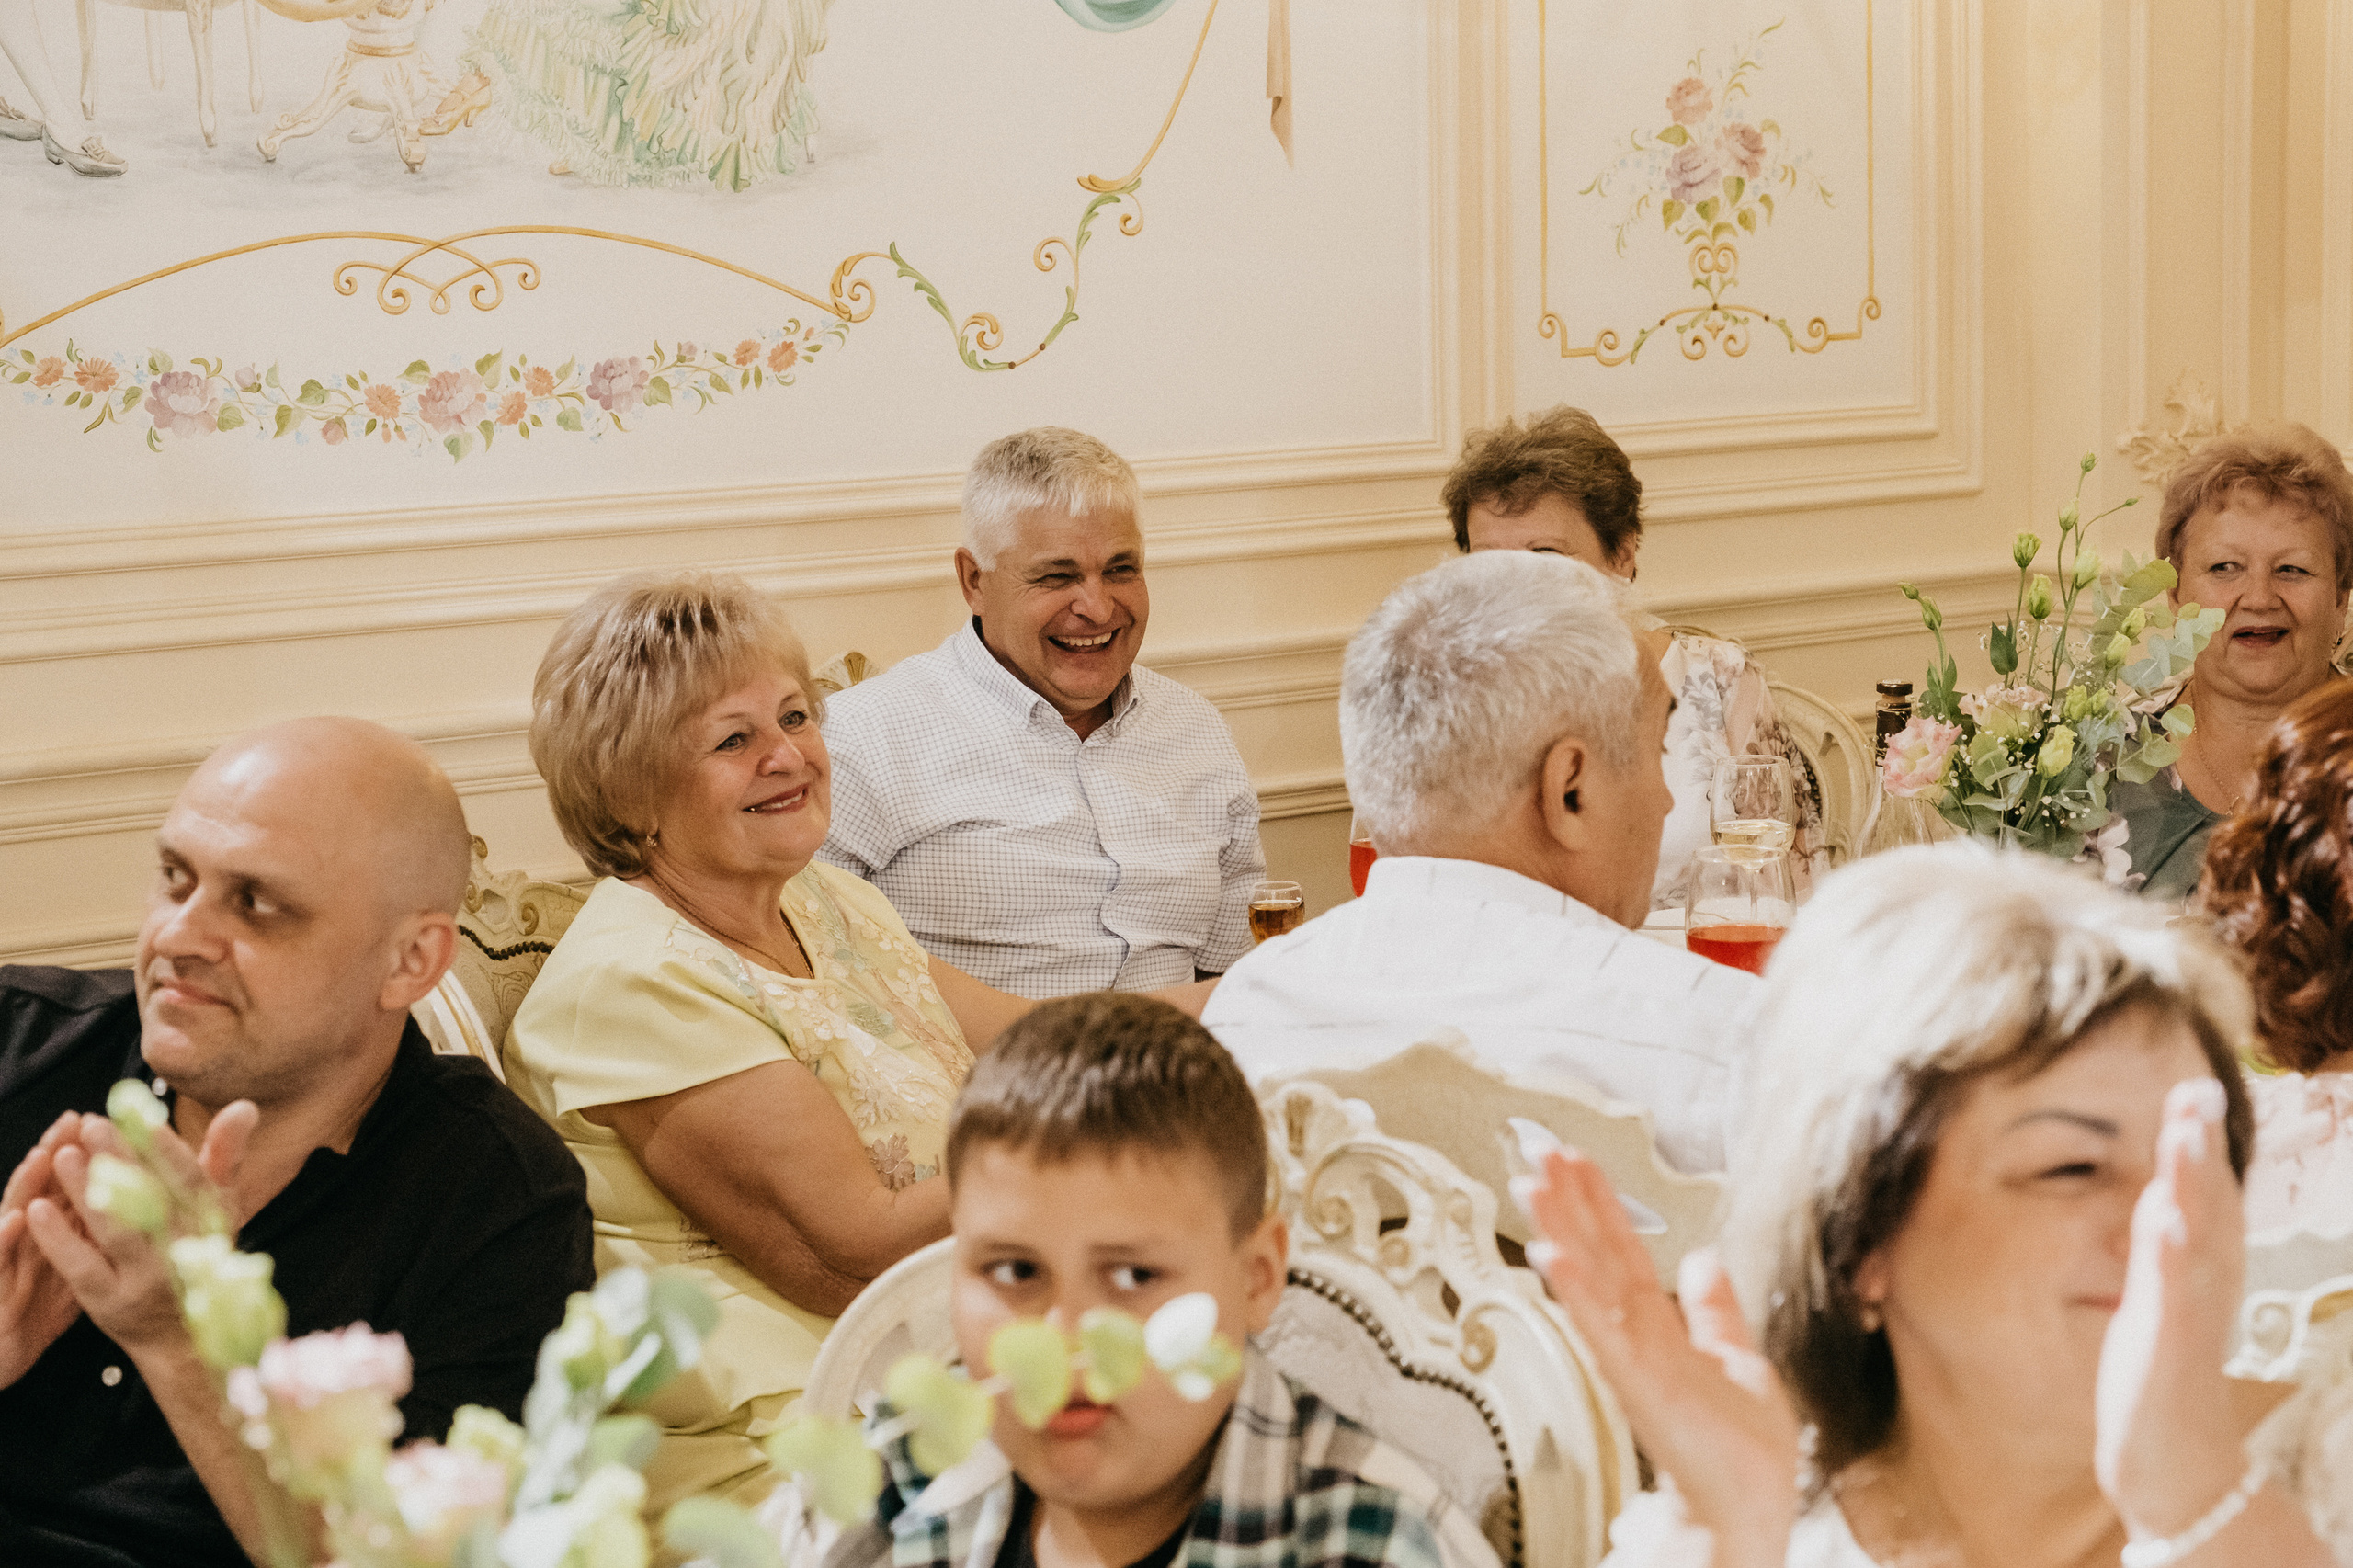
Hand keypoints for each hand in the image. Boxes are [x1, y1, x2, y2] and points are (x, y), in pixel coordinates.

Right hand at [0, 1113, 91, 1384]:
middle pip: (41, 1189)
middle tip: (73, 1121)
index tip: (102, 1119)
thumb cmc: (38, 1304)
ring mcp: (5, 1259)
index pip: (68, 1182)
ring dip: (27, 1186)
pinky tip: (16, 1219)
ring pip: (14, 1216)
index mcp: (51, 1228)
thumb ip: (94, 1226)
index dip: (84, 1153)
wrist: (4, 1351)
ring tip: (42, 1156)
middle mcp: (26, 1236)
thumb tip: (133, 1193)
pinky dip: (4, 1239)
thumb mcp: (75, 1261)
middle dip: (57, 1153)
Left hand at [22, 1101, 256, 1360]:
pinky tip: (38, 1209)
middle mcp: (182, 1250)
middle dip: (119, 1159)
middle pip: (150, 1199)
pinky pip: (81, 1267)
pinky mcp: (109, 1302)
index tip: (137, 1113)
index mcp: (210, 1221)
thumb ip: (224, 1155)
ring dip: (86, 1191)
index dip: (165, 1146)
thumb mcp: (220, 1209)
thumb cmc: (197, 1255)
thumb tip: (244, 1106)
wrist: (182, 1337)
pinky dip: (59, 1238)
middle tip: (90, 1124)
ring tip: (62, 1155)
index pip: (189, 1178)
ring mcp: (146, 1279)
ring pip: (115, 1230)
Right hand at [1519, 1148, 1798, 1567]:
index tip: (1576, 1160)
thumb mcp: (1740, 1360)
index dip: (1600, 1202)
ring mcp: (1633, 1357)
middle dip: (1569, 1202)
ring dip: (1560, 1230)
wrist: (1748, 1508)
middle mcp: (1640, 1336)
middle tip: (1539, 1152)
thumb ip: (1716, 1310)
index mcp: (1662, 1327)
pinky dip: (1575, 1292)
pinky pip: (1600, 1328)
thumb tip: (1704, 1262)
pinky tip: (1551, 1255)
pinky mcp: (1637, 1381)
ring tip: (1533, 1185)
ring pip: (1590, 1280)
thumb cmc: (1744, 1452)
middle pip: (1597, 1254)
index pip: (1624, 1249)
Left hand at [2095, 1078, 2248, 1537]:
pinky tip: (2162, 1216)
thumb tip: (2163, 1187)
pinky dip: (2170, 1255)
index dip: (2202, 1138)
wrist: (2176, 1461)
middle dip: (2202, 1145)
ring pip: (2195, 1238)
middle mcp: (2209, 1282)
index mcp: (2205, 1266)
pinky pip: (2171, 1295)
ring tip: (2185, 1131)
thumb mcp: (2162, 1292)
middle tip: (2198, 1088)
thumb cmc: (2163, 1369)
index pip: (2207, 1192)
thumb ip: (2163, 1240)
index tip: (2193, 1081)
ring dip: (2192, 1184)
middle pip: (2209, 1203)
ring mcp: (2191, 1312)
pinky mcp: (2167, 1347)